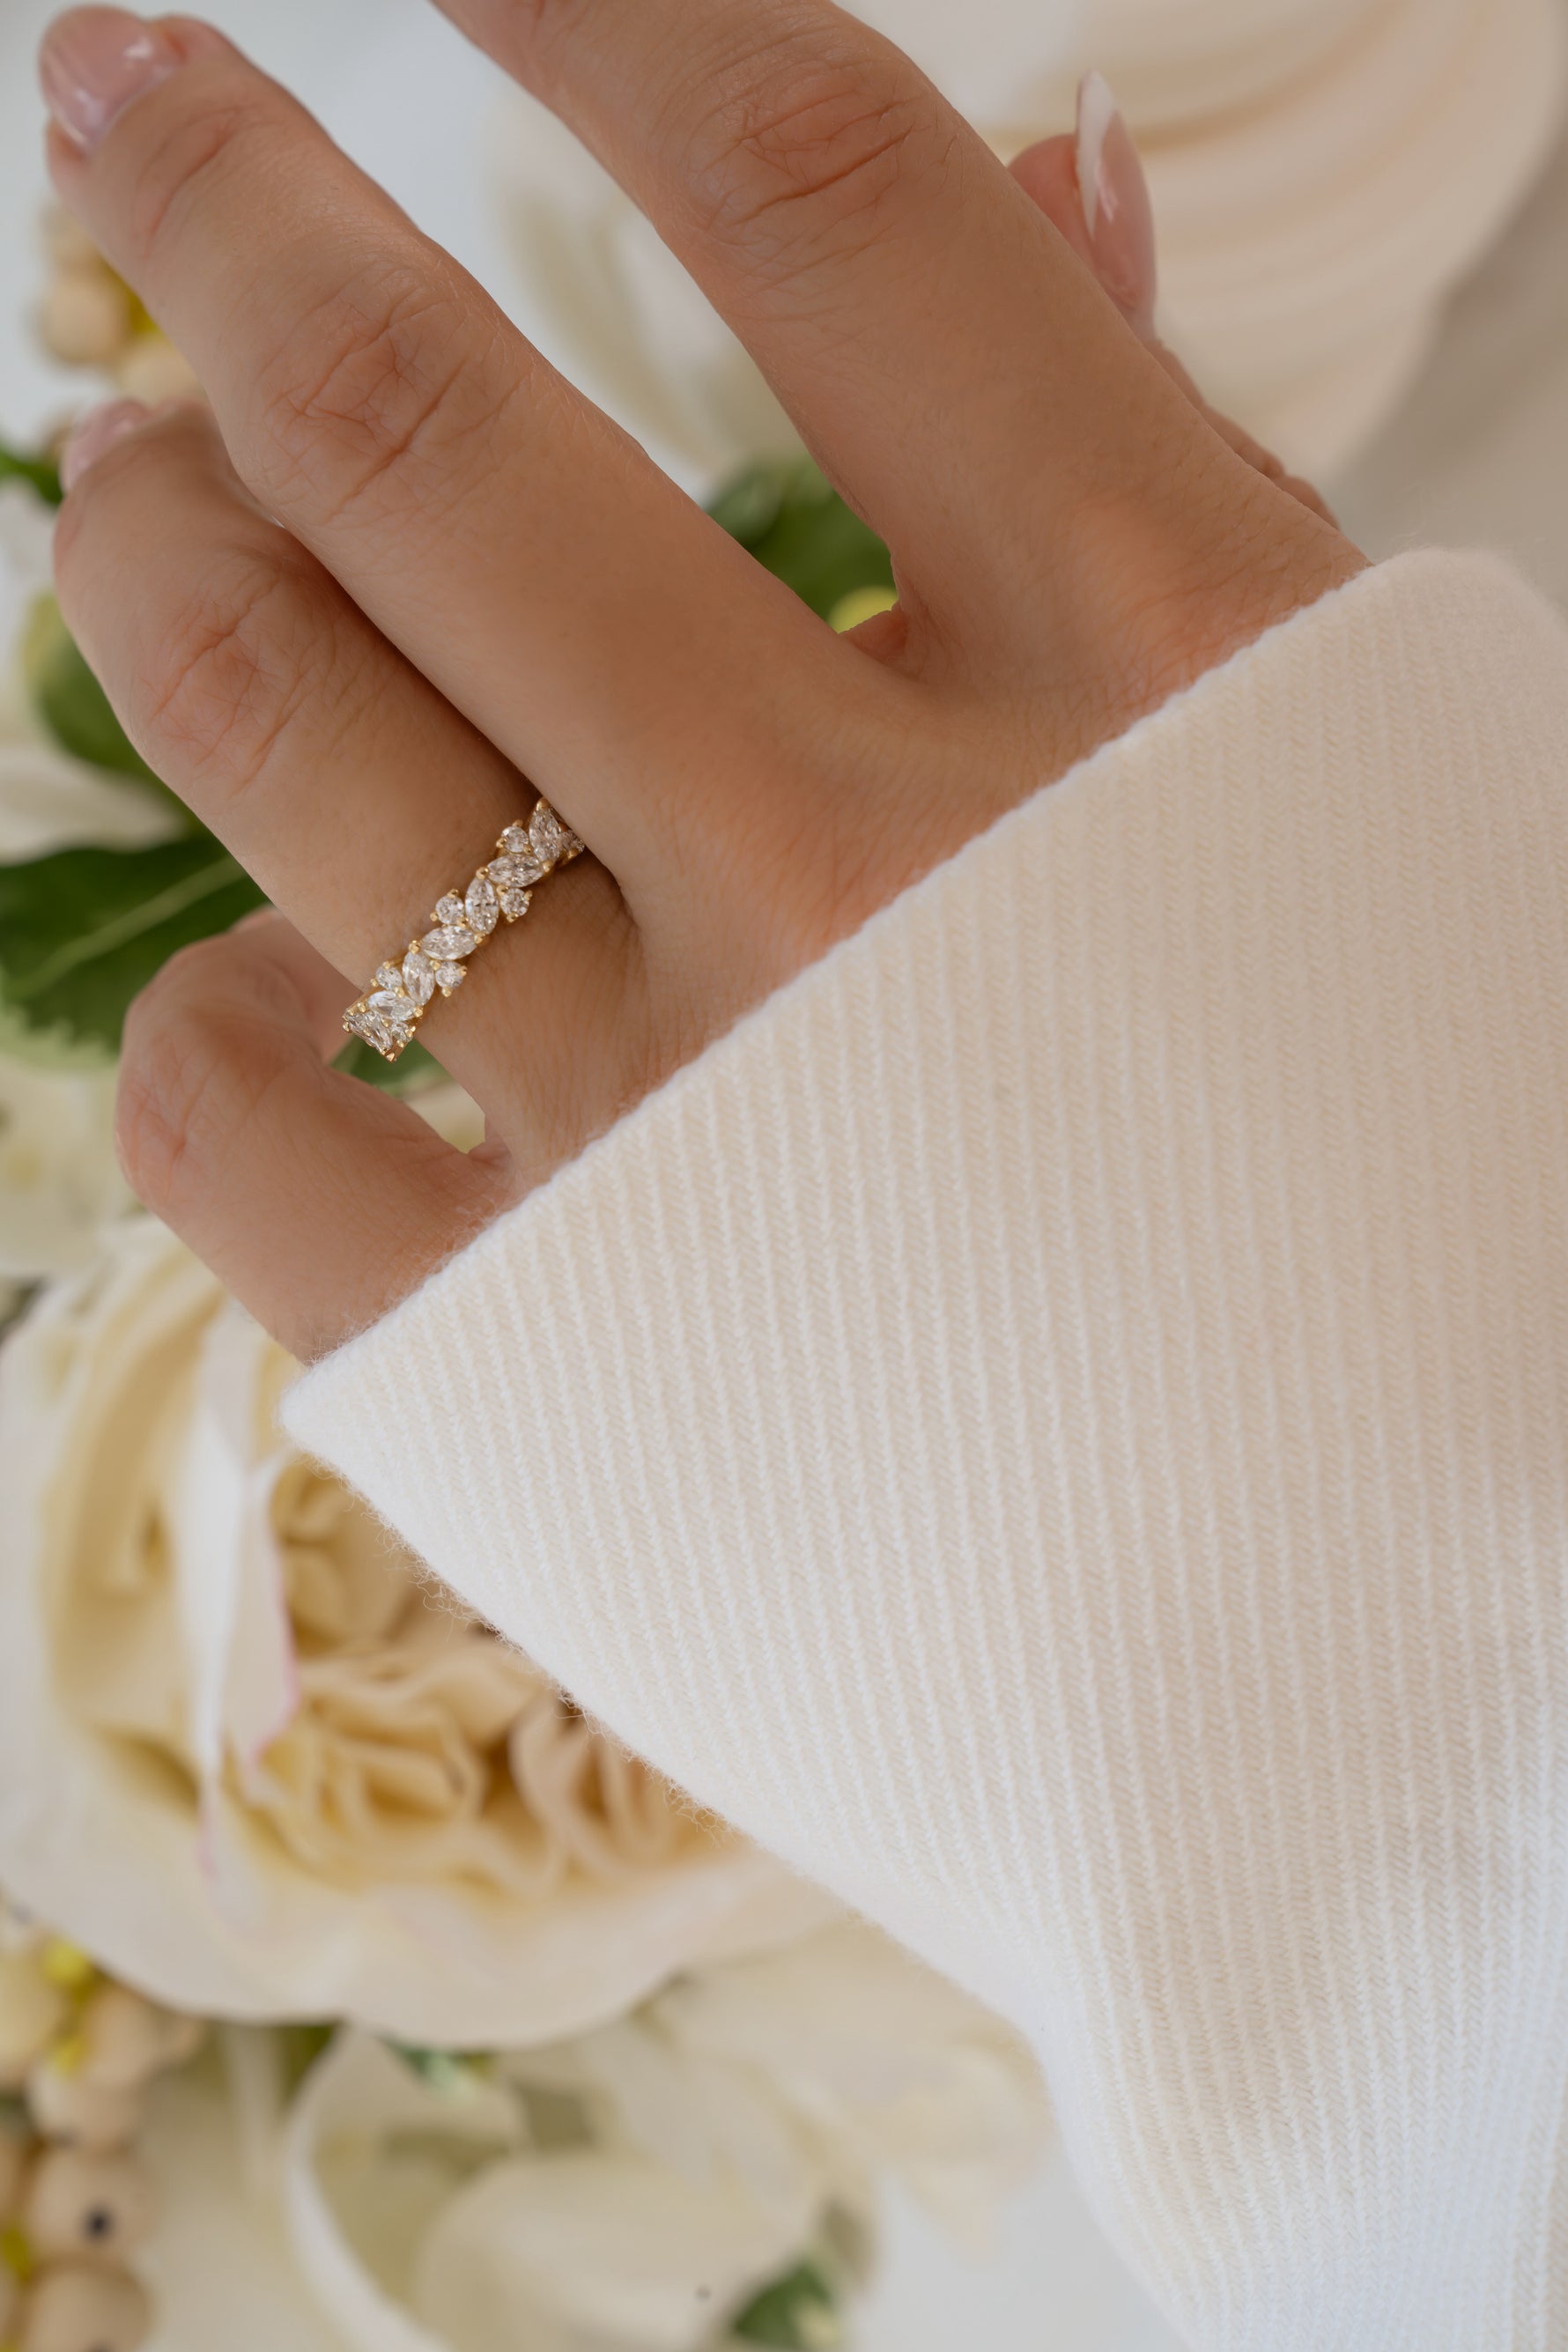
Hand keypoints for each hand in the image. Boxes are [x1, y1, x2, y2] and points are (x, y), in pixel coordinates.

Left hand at [41, 3, 1360, 1359]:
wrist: (1441, 1634)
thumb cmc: (1454, 1196)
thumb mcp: (1377, 780)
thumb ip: (1183, 471)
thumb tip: (1065, 158)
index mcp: (1167, 664)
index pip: (826, 188)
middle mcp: (887, 853)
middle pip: (430, 426)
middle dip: (221, 200)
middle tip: (116, 96)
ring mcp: (694, 1117)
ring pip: (274, 716)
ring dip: (150, 540)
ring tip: (138, 474)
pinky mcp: (546, 1366)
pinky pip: (233, 1117)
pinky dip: (208, 1014)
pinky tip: (278, 980)